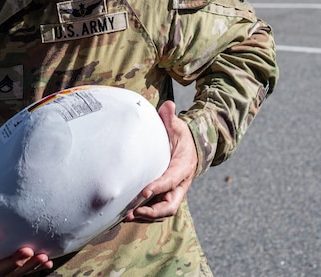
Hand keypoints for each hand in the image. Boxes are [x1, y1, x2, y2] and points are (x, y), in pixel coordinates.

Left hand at [124, 101, 197, 222]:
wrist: (191, 150)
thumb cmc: (181, 138)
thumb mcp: (178, 126)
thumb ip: (170, 118)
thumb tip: (168, 105)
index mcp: (183, 167)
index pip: (171, 180)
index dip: (159, 187)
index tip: (144, 191)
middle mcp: (180, 184)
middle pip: (170, 205)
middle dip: (153, 211)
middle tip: (135, 210)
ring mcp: (174, 193)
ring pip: (163, 211)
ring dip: (147, 216)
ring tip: (128, 216)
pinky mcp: (166, 196)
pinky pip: (158, 210)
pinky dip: (146, 215)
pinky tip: (129, 214)